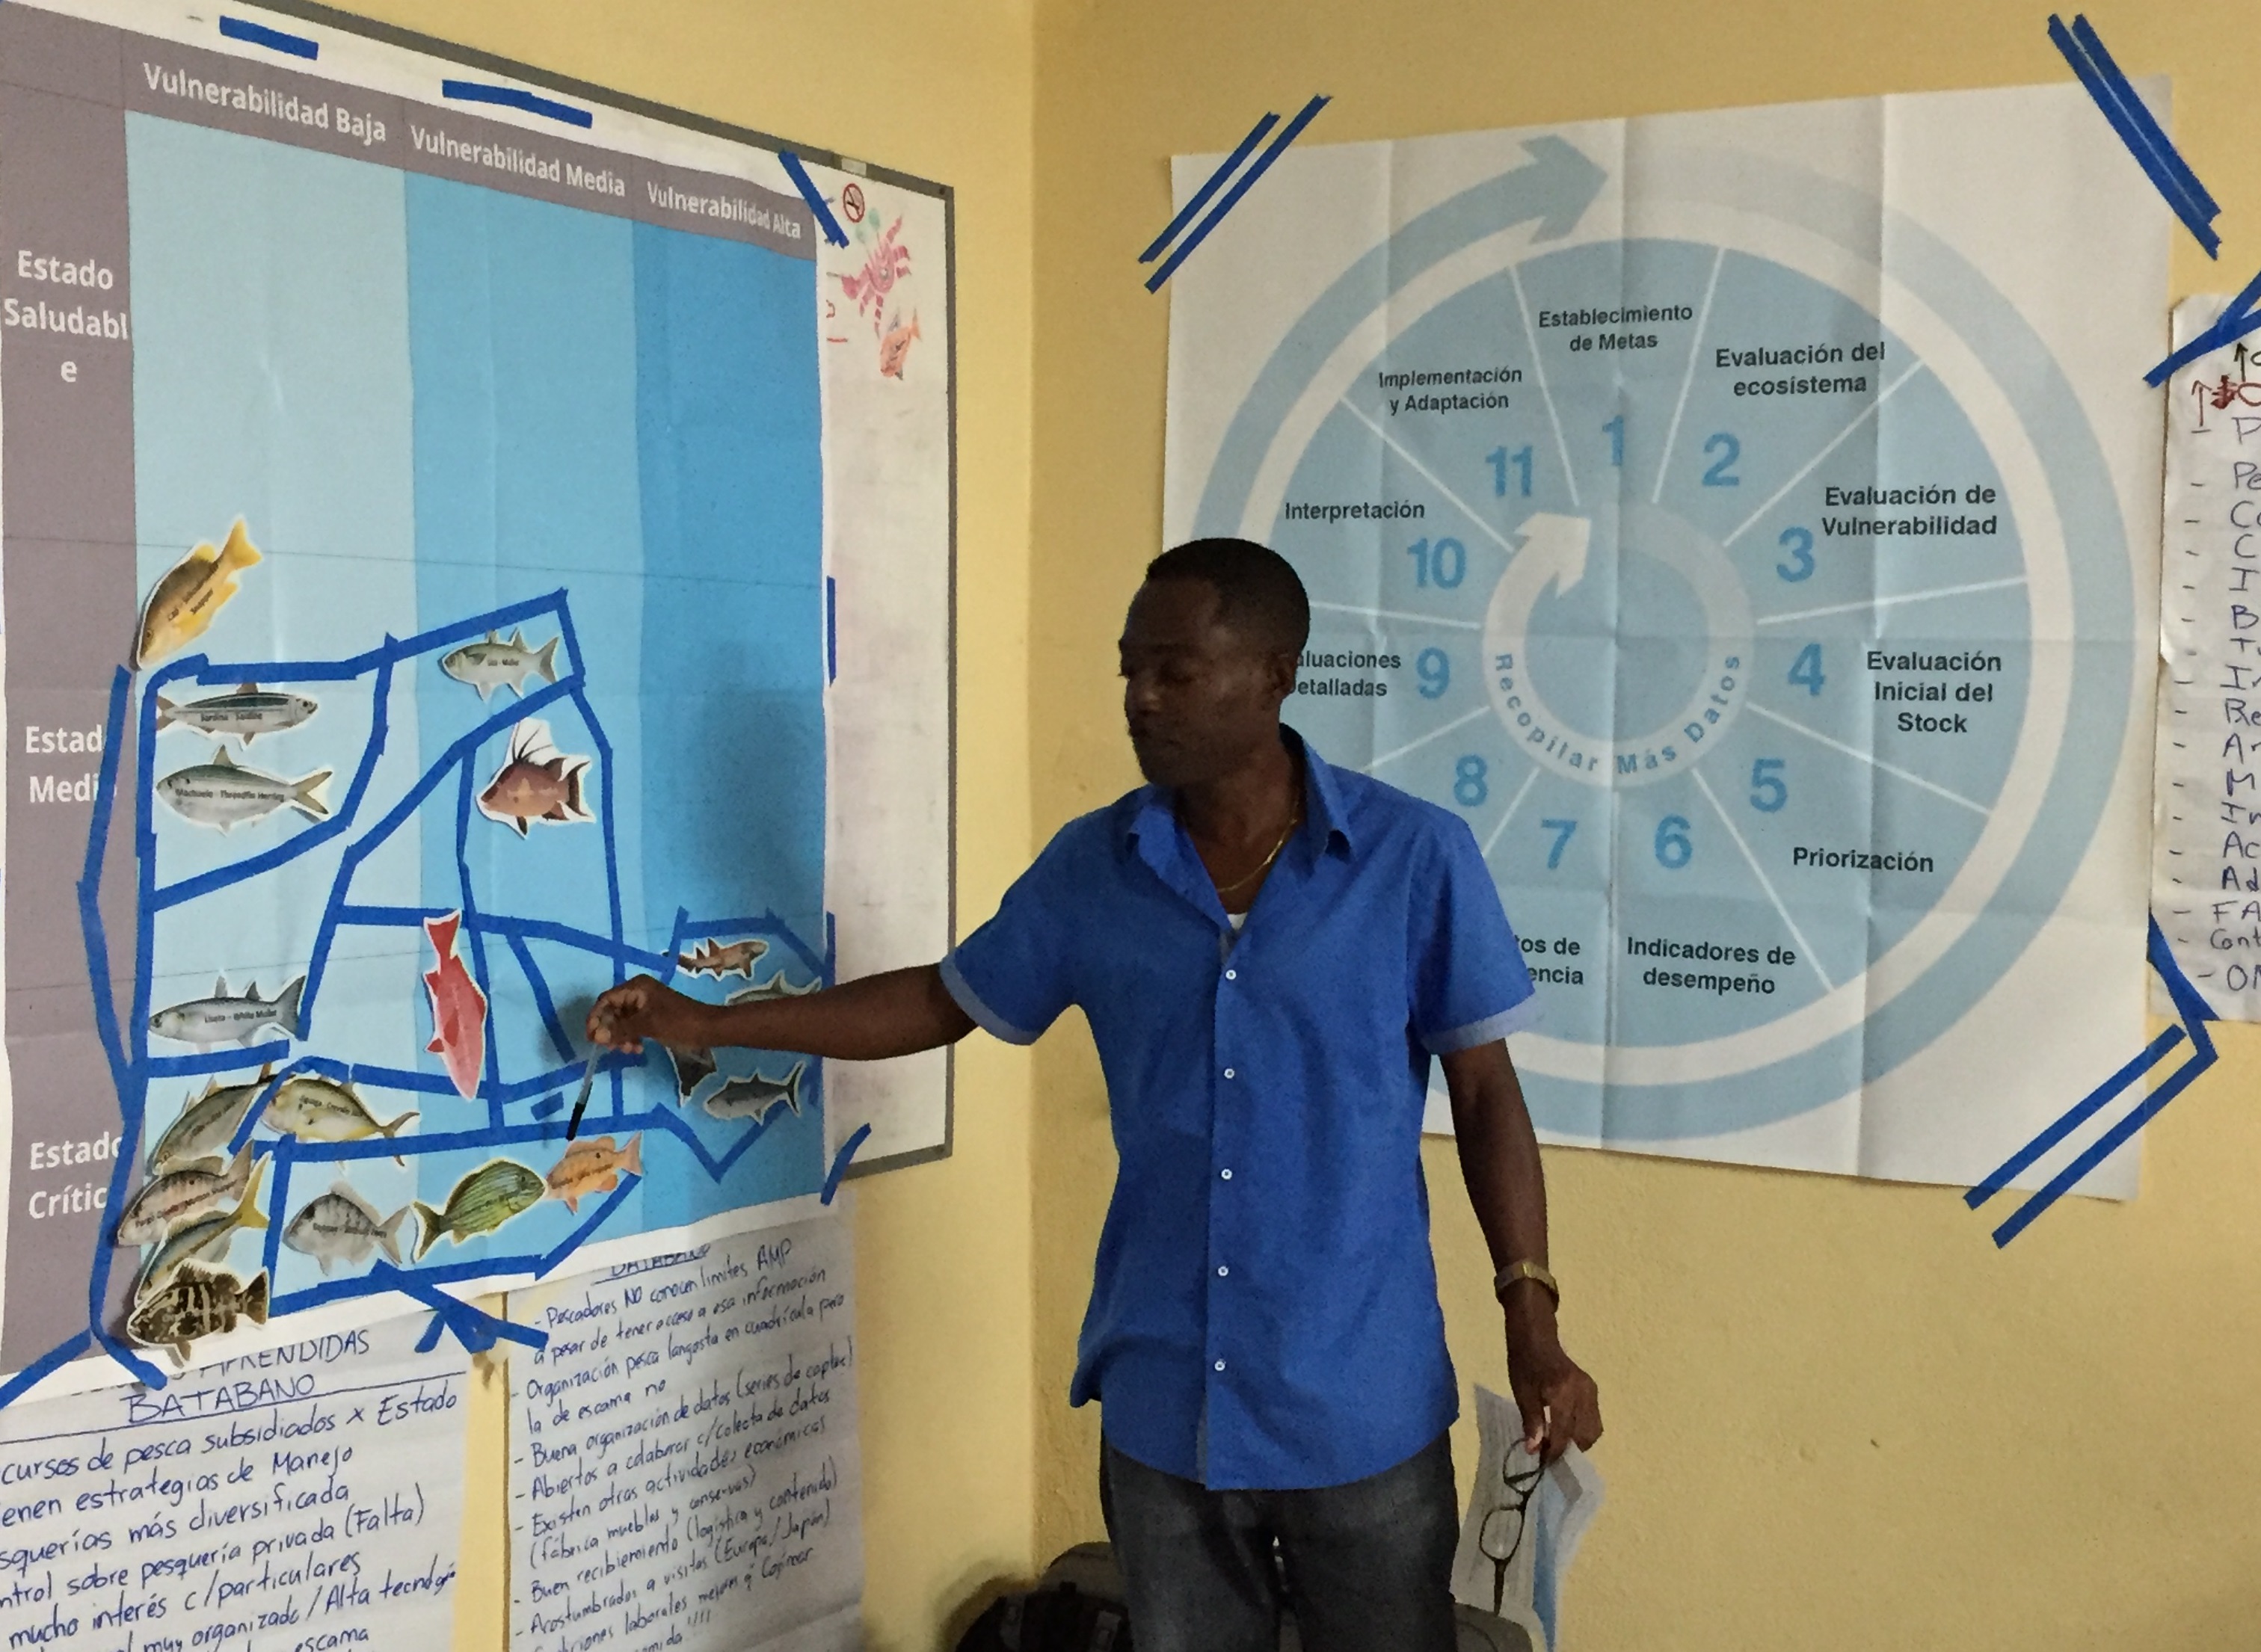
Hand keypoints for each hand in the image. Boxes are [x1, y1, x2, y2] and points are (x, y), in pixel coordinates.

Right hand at [586, 976, 705, 1053]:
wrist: (709, 1028)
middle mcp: (638, 992)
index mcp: (636, 987)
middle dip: (610, 1029)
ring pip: (622, 1020)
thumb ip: (620, 1029)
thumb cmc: (678, 1022)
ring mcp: (646, 1004)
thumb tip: (596, 1036)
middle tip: (611, 1048)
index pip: (605, 1000)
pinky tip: (636, 1049)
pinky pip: (633, 1025)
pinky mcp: (652, 1015)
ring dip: (621, 1036)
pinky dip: (631, 1037)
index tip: (591, 1038)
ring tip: (629, 1050)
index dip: (595, 1018)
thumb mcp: (647, 1026)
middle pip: (612, 1010)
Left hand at [1502, 1290, 1601, 1463]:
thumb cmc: (1524, 1364)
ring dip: (1578, 1440)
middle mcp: (1583, 1392)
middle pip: (1585, 1435)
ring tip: (1558, 1441)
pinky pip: (1594, 1418)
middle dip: (1569, 1448)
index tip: (1544, 1464)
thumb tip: (1535, 1450)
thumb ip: (1532, 1422)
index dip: (1555, 1452)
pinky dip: (1583, 1428)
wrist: (1537, 1338)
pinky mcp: (1592, 1389)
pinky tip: (1566, 1428)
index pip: (1565, 1433)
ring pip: (1594, 1429)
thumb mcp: (1522, 1393)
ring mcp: (1591, 1390)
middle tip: (1549, 1452)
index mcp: (1563, 1393)